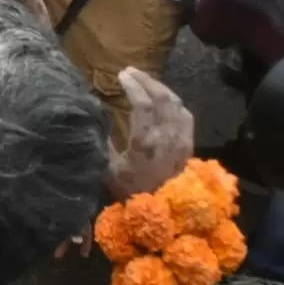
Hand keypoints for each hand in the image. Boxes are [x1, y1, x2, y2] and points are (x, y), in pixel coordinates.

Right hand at [107, 68, 192, 197]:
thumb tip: (95, 118)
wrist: (162, 212)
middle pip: (162, 97)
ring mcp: (181, 140)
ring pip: (176, 103)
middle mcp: (166, 136)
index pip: (143, 103)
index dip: (133, 85)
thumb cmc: (130, 191)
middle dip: (146, 80)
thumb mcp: (108, 169)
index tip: (121, 75)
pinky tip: (165, 100)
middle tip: (131, 72)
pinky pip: (186, 114)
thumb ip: (102, 142)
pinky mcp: (189, 144)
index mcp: (145, 141)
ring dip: (160, 88)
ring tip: (146, 81)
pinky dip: (174, 102)